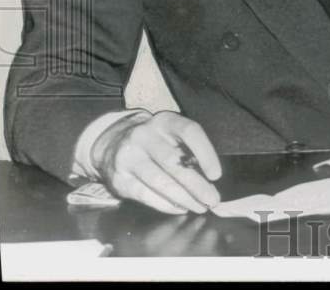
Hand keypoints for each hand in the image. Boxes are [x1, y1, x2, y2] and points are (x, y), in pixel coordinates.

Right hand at [91, 111, 222, 213]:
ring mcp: (129, 157)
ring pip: (160, 182)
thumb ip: (189, 151)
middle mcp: (144, 136)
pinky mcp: (119, 179)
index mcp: (165, 121)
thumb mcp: (171, 135)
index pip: (190, 131)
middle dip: (197, 185)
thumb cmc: (156, 141)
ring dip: (184, 198)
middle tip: (212, 200)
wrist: (113, 144)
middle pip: (174, 162)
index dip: (206, 153)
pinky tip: (181, 208)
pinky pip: (146, 195)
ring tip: (199, 207)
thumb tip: (211, 180)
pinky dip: (167, 205)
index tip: (216, 175)